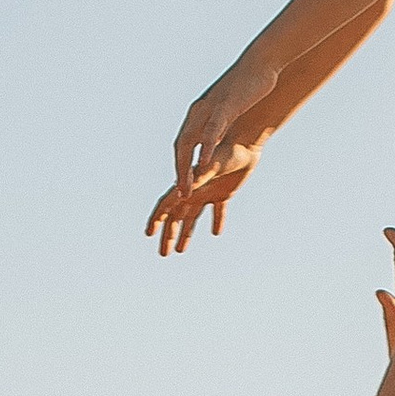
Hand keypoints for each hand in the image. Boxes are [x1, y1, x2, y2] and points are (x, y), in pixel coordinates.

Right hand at [146, 136, 260, 255]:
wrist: (245, 140)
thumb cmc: (227, 151)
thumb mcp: (210, 166)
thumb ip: (197, 178)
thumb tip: (184, 192)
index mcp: (188, 185)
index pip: (167, 205)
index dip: (157, 219)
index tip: (149, 234)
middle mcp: (195, 190)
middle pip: (177, 216)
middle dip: (169, 235)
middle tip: (162, 254)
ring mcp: (208, 192)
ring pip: (193, 217)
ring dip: (186, 234)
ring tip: (180, 251)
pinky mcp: (224, 192)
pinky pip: (218, 210)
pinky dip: (216, 220)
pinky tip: (215, 232)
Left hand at [170, 61, 277, 205]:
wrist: (261, 62)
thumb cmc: (248, 86)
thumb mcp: (230, 110)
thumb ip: (220, 125)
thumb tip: (218, 141)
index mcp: (198, 114)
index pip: (182, 145)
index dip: (180, 167)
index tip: (182, 188)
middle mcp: (198, 111)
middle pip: (181, 147)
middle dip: (179, 172)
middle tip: (180, 195)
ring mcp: (209, 108)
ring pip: (190, 141)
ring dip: (186, 166)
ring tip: (187, 187)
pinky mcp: (224, 105)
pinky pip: (211, 130)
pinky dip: (206, 148)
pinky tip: (204, 165)